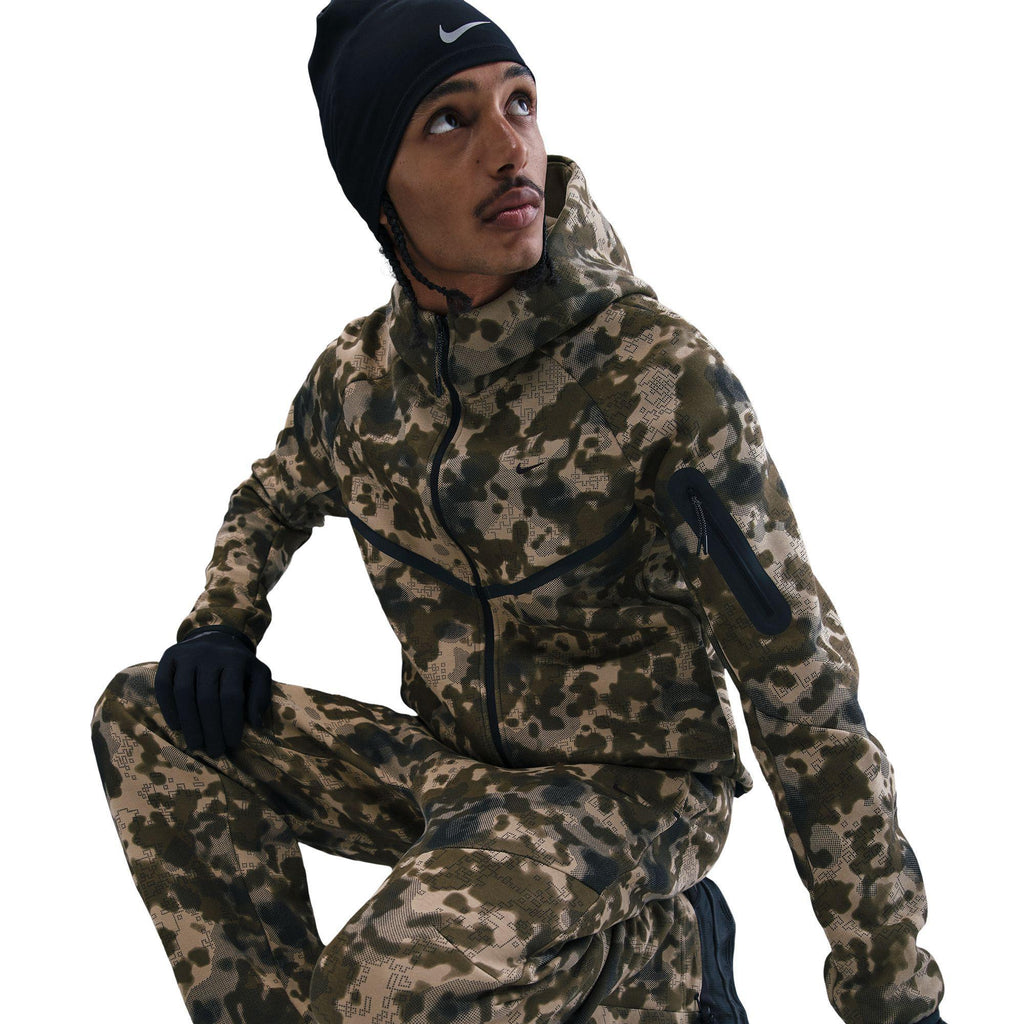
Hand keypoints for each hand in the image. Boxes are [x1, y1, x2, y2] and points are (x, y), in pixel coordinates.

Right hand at [155, 626, 271, 756]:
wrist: (217, 637)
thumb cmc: (239, 665)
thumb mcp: (258, 675)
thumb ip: (260, 696)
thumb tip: (256, 724)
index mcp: (235, 659)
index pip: (231, 696)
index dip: (230, 723)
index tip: (231, 744)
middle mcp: (210, 654)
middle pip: (207, 698)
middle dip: (210, 729)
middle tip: (213, 751)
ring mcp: (187, 654)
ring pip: (184, 693)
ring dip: (189, 723)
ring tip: (196, 744)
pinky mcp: (169, 656)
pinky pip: (164, 685)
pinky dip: (168, 707)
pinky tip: (177, 726)